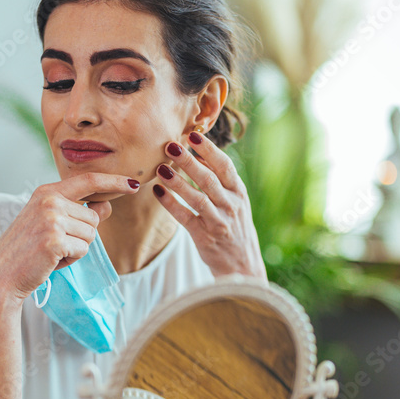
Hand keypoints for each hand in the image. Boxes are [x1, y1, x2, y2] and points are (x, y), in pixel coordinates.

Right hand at [0, 172, 139, 302]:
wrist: (2, 274)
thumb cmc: (27, 250)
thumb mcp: (49, 222)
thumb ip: (77, 211)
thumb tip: (106, 205)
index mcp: (47, 191)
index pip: (88, 181)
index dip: (114, 181)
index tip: (133, 184)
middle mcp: (50, 201)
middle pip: (94, 217)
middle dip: (82, 235)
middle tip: (55, 243)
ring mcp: (52, 220)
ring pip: (91, 235)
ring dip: (77, 248)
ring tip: (52, 252)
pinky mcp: (55, 240)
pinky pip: (83, 250)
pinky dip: (72, 259)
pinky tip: (52, 260)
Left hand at [152, 133, 266, 279]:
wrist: (241, 263)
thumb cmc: (234, 225)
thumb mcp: (235, 200)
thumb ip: (221, 180)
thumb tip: (199, 153)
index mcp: (239, 192)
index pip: (225, 166)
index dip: (209, 150)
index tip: (193, 135)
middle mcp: (231, 205)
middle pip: (209, 179)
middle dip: (189, 161)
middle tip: (170, 146)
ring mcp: (218, 222)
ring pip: (197, 198)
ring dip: (178, 182)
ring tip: (160, 169)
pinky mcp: (204, 237)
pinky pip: (185, 217)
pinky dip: (170, 204)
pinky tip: (158, 191)